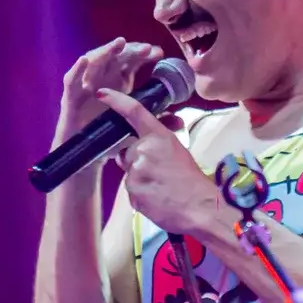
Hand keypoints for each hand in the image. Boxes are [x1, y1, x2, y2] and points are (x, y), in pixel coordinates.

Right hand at [51, 38, 162, 152]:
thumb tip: (180, 120)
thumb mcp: (136, 126)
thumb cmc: (110, 134)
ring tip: (119, 43)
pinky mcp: (71, 97)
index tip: (159, 53)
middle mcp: (103, 78)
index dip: (144, 54)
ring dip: (106, 51)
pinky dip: (77, 70)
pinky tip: (84, 60)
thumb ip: (157, 121)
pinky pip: (72, 81)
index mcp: (119, 80)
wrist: (86, 153)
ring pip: (95, 62)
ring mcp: (86, 86)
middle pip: (116, 57)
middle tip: (146, 49)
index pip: (132, 61)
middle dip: (130, 50)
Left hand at [98, 90, 221, 240]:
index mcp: (159, 137)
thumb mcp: (178, 151)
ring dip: (140, 178)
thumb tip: (145, 141)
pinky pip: (131, 190)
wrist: (200, 208)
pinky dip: (141, 194)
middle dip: (137, 160)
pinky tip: (156, 198)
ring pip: (129, 172)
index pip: (134, 112)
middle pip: (128, 151)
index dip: (116, 101)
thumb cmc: (193, 181)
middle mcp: (144, 150)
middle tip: (159, 172)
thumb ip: (158, 143)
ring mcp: (136, 172)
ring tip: (160, 188)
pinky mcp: (132, 192)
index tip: (102, 93)